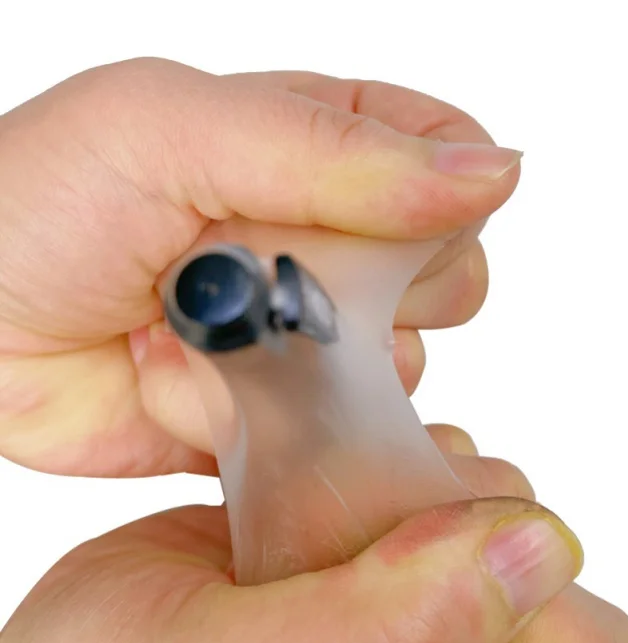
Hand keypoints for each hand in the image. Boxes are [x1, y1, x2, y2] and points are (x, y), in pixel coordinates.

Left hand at [0, 58, 519, 476]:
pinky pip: (347, 435)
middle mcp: (328, 243)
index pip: (451, 169)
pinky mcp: (290, 413)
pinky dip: (287, 426)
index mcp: (320, 148)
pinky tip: (209, 396)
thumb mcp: (175, 132)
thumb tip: (493, 174)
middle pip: (445, 277)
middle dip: (372, 294)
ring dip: (312, 369)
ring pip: (402, 368)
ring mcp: (313, 335)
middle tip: (269, 281)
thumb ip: (335, 150)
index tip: (363, 230)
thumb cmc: (44, 207)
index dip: (435, 205)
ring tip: (209, 341)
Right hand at [0, 434, 627, 642]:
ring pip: (474, 505)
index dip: (513, 596)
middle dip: (435, 520)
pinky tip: (281, 502)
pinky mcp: (367, 570)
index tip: (401, 553)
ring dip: (389, 481)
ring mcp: (408, 628)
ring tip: (284, 527)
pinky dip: (354, 458)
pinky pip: (412, 477)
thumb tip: (535, 549)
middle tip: (320, 538)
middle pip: (532, 564)